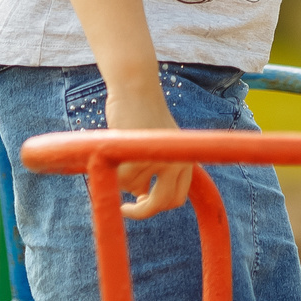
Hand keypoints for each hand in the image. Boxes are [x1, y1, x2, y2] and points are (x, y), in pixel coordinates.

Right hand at [106, 78, 192, 219]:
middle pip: (160, 203)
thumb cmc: (143, 115)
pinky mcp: (141, 155)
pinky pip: (122, 180)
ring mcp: (161, 159)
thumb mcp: (156, 145)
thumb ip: (156, 170)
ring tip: (121, 154)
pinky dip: (114, 172)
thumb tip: (142, 198)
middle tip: (126, 209)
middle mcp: (179, 162)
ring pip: (134, 188)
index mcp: (186, 159)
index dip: (158, 206)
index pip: (176, 198)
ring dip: (122, 177)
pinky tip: (114, 153)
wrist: (136, 89)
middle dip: (141, 212)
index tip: (141, 203)